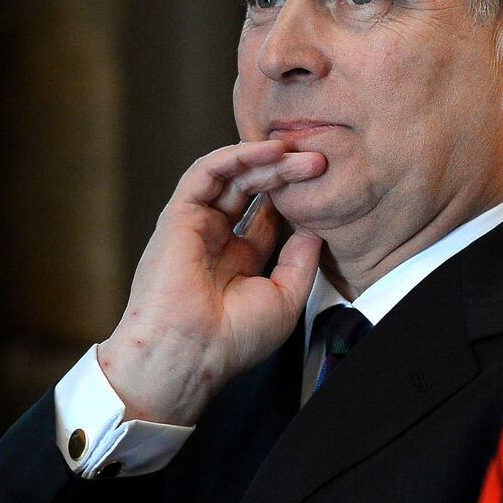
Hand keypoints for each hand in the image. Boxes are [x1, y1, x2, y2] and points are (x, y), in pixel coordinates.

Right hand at [98, 140, 325, 424]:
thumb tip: (316, 231)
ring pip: (231, 177)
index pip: (267, 216)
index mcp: (237, 262)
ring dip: (264, 159)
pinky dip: (235, 156)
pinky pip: (206, 173)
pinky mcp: (178, 215)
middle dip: (285, 173)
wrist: (191, 352)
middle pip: (252, 190)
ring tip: (298, 152)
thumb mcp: (285, 299)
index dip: (293, 197)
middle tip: (319, 162)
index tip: (324, 185)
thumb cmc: (233, 339)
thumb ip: (300, 262)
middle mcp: (215, 240)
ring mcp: (196, 226)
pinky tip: (267, 151)